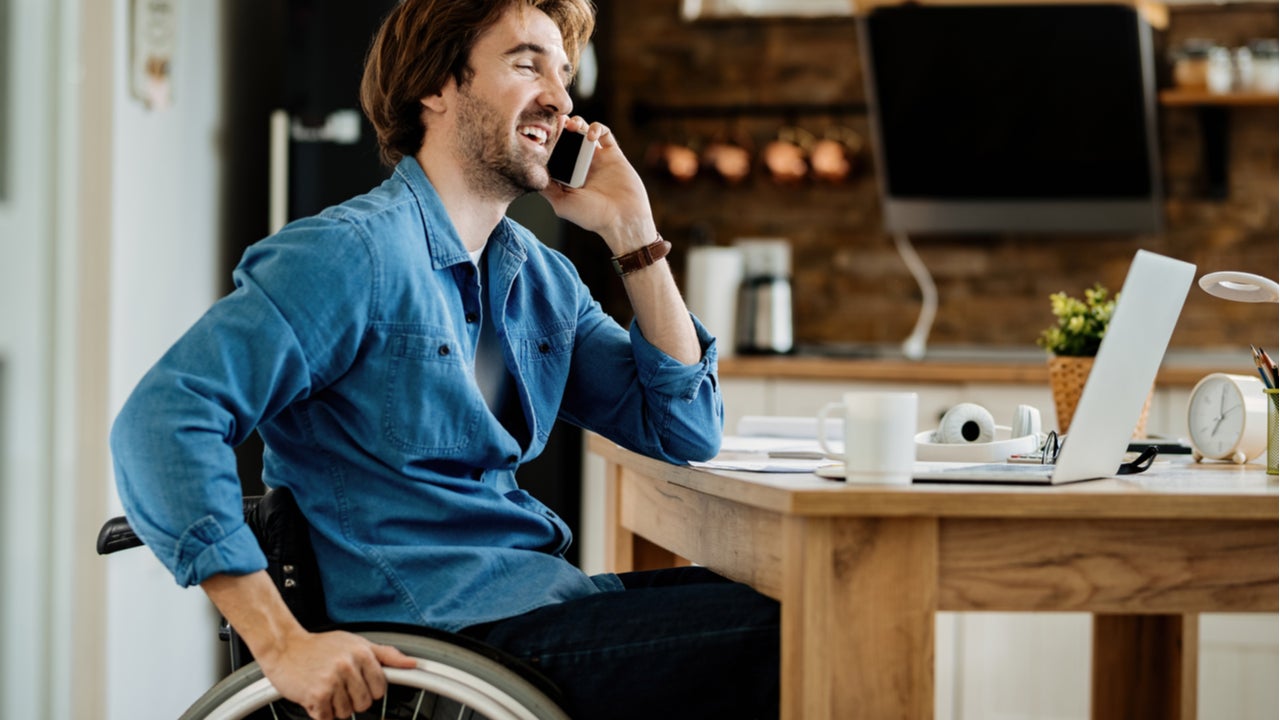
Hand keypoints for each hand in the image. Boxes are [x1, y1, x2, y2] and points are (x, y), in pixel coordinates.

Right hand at [257, 628, 416, 719]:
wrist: (284, 646)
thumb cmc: (320, 646)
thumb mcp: (356, 643)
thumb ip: (386, 654)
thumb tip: (412, 663)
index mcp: (362, 653)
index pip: (380, 688)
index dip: (370, 690)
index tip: (357, 684)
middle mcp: (349, 666)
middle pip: (364, 704)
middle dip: (352, 700)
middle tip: (338, 686)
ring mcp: (332, 681)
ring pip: (346, 713)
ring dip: (335, 707)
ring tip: (325, 688)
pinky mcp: (316, 695)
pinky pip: (328, 718)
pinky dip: (321, 712)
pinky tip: (315, 696)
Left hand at [540, 116, 656, 253]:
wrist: (624, 219)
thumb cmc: (593, 216)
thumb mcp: (562, 204)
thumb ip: (547, 187)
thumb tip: (531, 172)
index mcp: (567, 177)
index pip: (554, 153)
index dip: (548, 141)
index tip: (542, 132)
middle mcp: (581, 166)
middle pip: (567, 139)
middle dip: (561, 128)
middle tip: (555, 121)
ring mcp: (597, 159)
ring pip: (584, 132)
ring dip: (577, 124)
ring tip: (572, 126)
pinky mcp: (613, 154)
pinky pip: (605, 134)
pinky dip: (597, 128)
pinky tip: (590, 135)